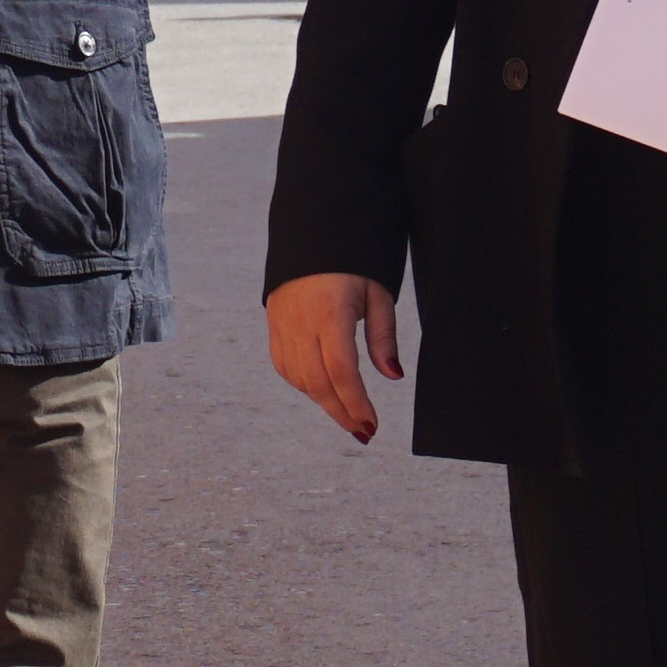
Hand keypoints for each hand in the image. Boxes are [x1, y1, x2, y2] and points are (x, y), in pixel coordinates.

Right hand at [267, 271, 401, 442]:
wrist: (311, 234)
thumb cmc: (351, 263)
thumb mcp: (377, 294)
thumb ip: (384, 337)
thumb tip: (393, 376)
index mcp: (329, 313)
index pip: (342, 370)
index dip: (356, 402)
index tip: (371, 424)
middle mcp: (300, 322)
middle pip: (317, 382)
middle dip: (341, 412)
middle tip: (362, 431)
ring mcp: (282, 325)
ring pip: (299, 378)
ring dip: (323, 401)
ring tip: (346, 413)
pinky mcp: (273, 326)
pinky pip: (285, 366)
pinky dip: (303, 385)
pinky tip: (322, 391)